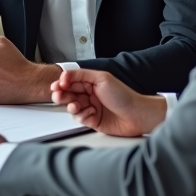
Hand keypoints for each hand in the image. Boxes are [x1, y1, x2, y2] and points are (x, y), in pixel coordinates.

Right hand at [51, 69, 166, 136]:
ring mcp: (90, 107)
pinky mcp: (93, 120)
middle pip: (68, 94)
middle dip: (61, 95)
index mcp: (91, 82)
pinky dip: (82, 116)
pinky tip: (90, 113)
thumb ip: (81, 75)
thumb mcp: (101, 78)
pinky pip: (79, 118)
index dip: (62, 83)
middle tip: (58, 96)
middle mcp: (89, 94)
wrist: (137, 115)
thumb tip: (65, 74)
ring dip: (71, 106)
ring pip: (71, 106)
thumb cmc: (124, 96)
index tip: (59, 85)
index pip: (70, 81)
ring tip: (75, 106)